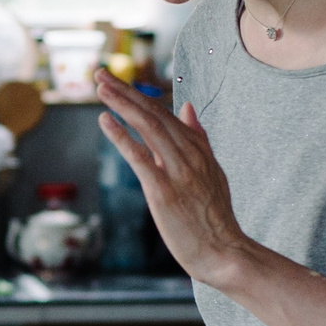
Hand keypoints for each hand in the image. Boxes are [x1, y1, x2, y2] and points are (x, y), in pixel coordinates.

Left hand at [94, 72, 253, 287]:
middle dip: (125, 91)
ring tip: (100, 86)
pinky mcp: (164, 191)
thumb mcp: (213, 172)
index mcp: (198, 149)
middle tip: (100, 73)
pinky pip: (139, 157)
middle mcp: (189, 155)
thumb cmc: (215, 218)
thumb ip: (198, 139)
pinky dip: (121, 136)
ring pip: (148, 127)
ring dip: (122, 104)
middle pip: (153, 113)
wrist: (225, 252)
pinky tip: (104, 120)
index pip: (164, 114)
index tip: (116, 82)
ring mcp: (177, 171)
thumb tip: (186, 108)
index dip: (138, 95)